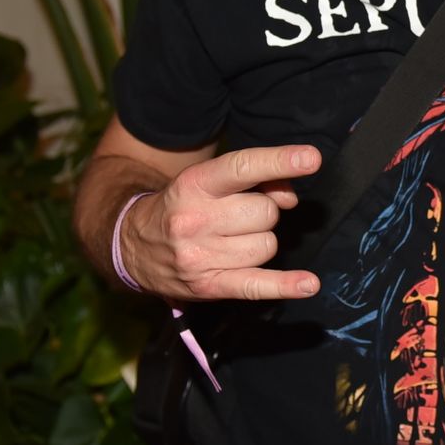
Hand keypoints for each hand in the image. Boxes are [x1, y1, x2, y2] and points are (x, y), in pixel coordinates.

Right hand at [119, 144, 322, 302]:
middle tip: (240, 215)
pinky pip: (256, 285)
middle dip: (265, 212)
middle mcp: (194, 219)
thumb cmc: (184, 206)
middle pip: (265, 212)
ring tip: (234, 239)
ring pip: (267, 246)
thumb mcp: (208, 180)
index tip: (311, 158)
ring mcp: (199, 256)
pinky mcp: (208, 286)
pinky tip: (308, 284)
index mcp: (194, 184)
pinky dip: (284, 285)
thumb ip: (255, 179)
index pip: (243, 168)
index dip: (280, 162)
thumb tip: (291, 197)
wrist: (133, 244)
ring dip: (261, 241)